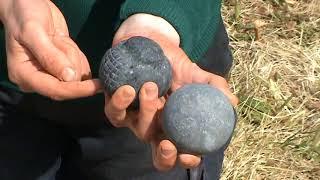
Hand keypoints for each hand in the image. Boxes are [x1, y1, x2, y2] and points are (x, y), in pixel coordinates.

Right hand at [1, 0, 100, 99]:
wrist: (26, 5)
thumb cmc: (24, 15)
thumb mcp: (33, 31)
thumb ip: (50, 56)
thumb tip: (70, 77)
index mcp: (24, 75)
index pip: (55, 90)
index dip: (77, 90)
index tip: (96, 87)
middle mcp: (38, 79)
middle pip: (70, 83)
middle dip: (72, 60)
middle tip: (59, 39)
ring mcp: (51, 75)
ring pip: (78, 73)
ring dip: (73, 53)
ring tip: (57, 38)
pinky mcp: (62, 68)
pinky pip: (81, 67)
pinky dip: (78, 54)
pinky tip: (64, 42)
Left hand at [105, 14, 238, 170]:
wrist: (153, 44)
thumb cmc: (175, 64)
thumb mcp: (196, 74)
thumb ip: (212, 86)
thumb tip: (232, 102)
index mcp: (174, 125)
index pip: (181, 151)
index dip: (185, 159)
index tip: (190, 155)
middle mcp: (155, 126)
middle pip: (157, 152)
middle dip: (163, 155)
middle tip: (167, 143)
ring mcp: (135, 117)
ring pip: (137, 128)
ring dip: (146, 112)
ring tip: (151, 86)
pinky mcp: (117, 104)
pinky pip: (114, 111)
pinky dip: (119, 102)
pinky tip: (127, 88)